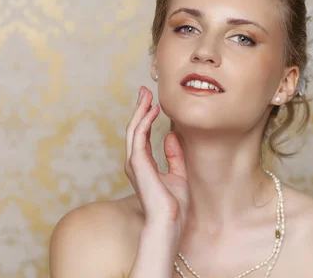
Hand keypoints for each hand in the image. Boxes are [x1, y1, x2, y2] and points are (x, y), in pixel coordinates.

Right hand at [125, 86, 188, 231]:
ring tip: (146, 94)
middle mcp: (135, 162)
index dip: (146, 116)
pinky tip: (153, 109)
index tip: (152, 101)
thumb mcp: (178, 174)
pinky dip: (144, 120)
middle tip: (144, 90)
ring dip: (140, 110)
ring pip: (134, 129)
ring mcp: (134, 162)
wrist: (170, 222)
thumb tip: (172, 135)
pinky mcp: (137, 163)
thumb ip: (174, 155)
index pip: (142, 134)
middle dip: (139, 108)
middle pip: (135, 128)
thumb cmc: (174, 205)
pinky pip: (139, 135)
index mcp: (143, 164)